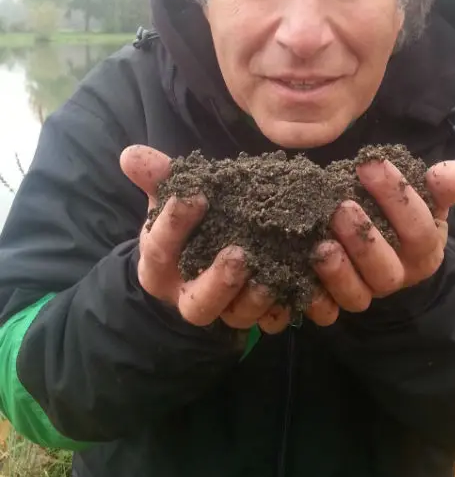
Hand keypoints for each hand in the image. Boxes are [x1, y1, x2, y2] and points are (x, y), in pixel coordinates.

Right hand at [120, 145, 292, 333]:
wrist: (204, 256)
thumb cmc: (188, 223)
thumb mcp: (171, 198)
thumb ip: (157, 178)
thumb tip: (131, 155)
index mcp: (160, 267)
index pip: (160, 249)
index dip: (174, 223)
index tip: (194, 194)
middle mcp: (189, 297)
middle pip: (198, 302)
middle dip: (218, 281)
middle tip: (238, 254)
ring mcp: (224, 311)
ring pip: (237, 316)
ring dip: (256, 299)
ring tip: (273, 275)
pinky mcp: (256, 315)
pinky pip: (271, 321)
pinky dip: (286, 308)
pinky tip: (301, 289)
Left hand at [306, 159, 454, 320]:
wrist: (388, 249)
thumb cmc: (402, 216)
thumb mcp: (425, 200)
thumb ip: (439, 187)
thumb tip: (454, 172)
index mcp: (424, 251)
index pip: (418, 229)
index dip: (396, 197)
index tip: (370, 164)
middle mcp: (397, 276)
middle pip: (386, 268)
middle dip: (364, 240)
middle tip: (342, 207)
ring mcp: (367, 293)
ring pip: (357, 295)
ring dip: (339, 271)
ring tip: (322, 243)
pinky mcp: (336, 303)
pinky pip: (326, 311)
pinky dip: (315, 297)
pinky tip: (302, 274)